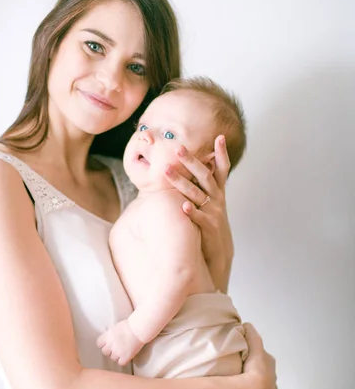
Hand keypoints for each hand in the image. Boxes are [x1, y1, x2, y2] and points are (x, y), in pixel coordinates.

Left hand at [97, 320, 144, 366]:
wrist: (139, 329)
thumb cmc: (129, 326)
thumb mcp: (115, 328)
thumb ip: (109, 335)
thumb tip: (108, 340)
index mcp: (107, 336)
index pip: (99, 344)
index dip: (103, 344)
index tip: (107, 344)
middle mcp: (111, 344)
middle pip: (105, 352)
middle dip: (109, 350)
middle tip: (116, 347)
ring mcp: (117, 352)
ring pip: (112, 358)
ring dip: (116, 356)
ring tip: (122, 351)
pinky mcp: (125, 357)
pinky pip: (121, 363)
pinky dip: (123, 361)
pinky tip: (126, 356)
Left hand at [165, 135, 233, 291]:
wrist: (219, 251)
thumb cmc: (211, 223)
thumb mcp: (212, 203)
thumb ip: (204, 187)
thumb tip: (194, 168)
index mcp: (219, 192)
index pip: (221, 169)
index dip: (221, 154)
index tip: (219, 137)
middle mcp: (217, 199)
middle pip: (204, 176)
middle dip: (190, 161)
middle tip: (177, 148)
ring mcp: (213, 212)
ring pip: (195, 193)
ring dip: (181, 182)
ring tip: (166, 171)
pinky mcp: (208, 227)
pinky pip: (197, 217)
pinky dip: (191, 211)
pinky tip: (183, 206)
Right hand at [242, 323, 276, 388]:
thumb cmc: (252, 368)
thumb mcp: (252, 343)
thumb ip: (251, 333)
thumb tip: (247, 326)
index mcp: (270, 362)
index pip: (261, 355)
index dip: (253, 353)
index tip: (244, 354)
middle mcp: (274, 377)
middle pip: (263, 370)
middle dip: (255, 368)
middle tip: (242, 368)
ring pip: (263, 384)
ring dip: (255, 383)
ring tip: (242, 383)